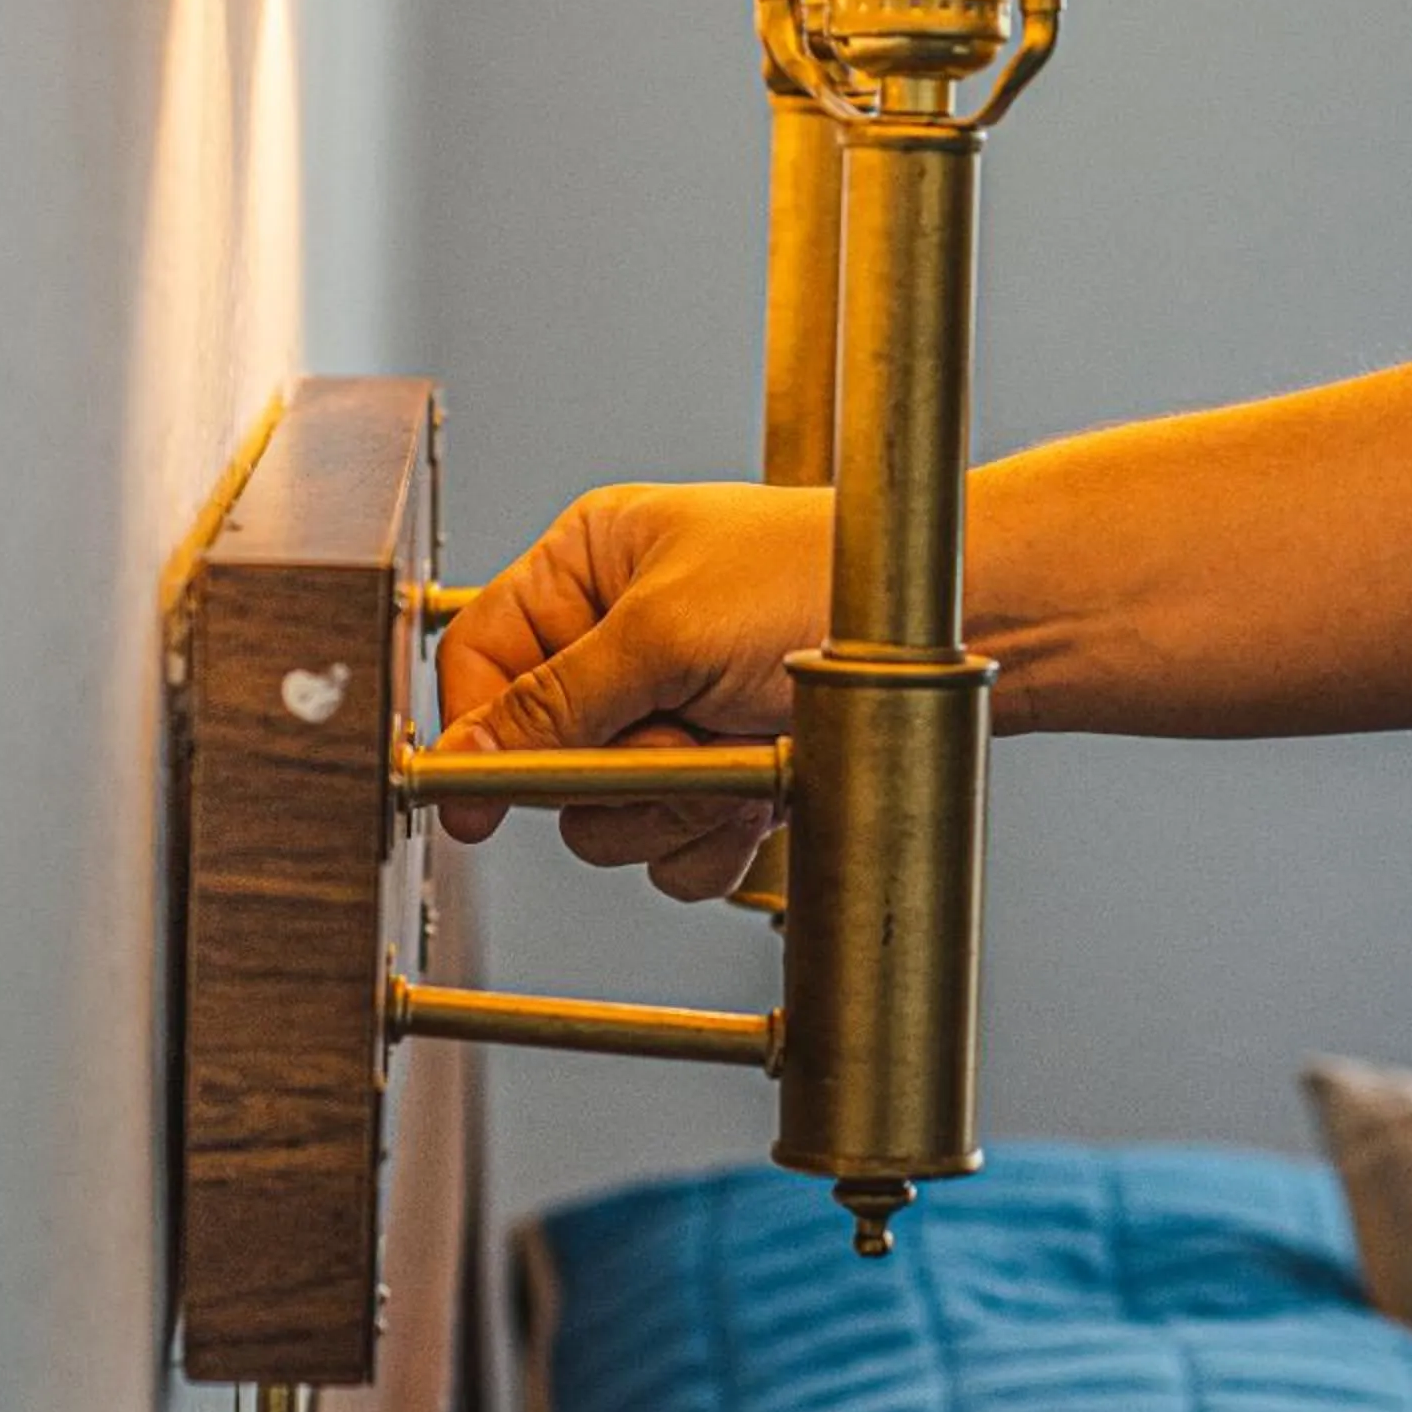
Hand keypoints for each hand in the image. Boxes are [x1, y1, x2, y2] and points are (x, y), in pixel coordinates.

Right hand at [433, 482, 832, 898]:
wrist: (953, 628)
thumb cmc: (821, 582)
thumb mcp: (665, 632)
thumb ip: (552, 701)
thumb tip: (458, 757)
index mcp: (590, 562)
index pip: (482, 658)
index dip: (475, 733)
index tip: (473, 803)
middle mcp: (621, 636)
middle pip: (542, 756)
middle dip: (611, 770)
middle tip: (674, 737)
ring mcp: (672, 713)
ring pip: (607, 816)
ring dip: (669, 805)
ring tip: (735, 754)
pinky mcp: (716, 774)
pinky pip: (669, 849)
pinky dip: (712, 835)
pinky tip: (759, 789)